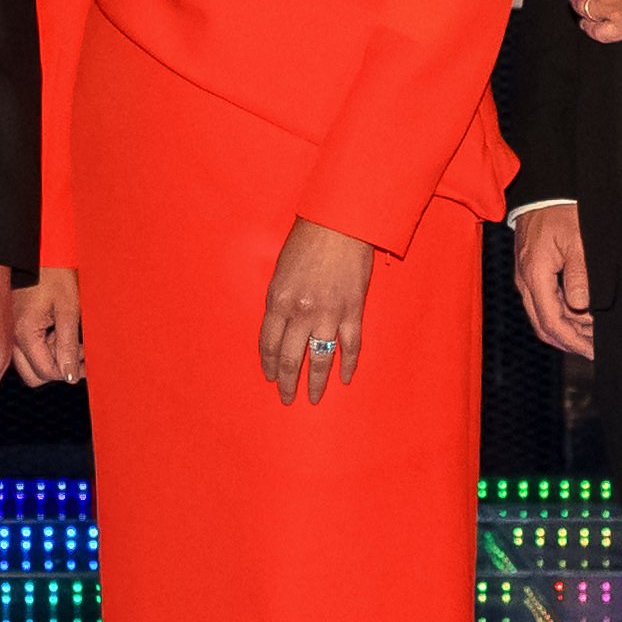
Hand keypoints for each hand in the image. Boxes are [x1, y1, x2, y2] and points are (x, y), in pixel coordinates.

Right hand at [11, 267, 86, 386]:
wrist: (41, 252)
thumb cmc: (53, 272)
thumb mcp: (68, 308)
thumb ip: (68, 345)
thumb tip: (69, 374)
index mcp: (25, 332)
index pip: (46, 371)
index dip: (69, 372)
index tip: (86, 363)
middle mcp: (13, 336)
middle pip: (34, 375)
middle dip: (58, 369)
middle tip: (79, 355)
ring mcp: (11, 332)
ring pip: (30, 364)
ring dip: (52, 358)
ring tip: (69, 338)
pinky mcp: (14, 327)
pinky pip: (27, 350)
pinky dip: (44, 347)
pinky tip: (56, 330)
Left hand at [260, 220, 375, 405]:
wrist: (341, 222)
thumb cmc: (307, 239)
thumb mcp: (280, 269)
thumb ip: (279, 299)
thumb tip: (281, 324)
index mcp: (278, 301)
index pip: (268, 344)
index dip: (268, 364)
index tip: (269, 377)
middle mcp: (301, 313)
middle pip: (290, 358)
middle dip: (287, 382)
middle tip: (287, 398)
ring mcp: (329, 314)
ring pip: (320, 358)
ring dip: (316, 382)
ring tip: (314, 398)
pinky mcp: (353, 311)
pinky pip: (350, 345)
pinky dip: (349, 364)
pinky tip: (345, 378)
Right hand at [511, 207, 594, 358]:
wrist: (543, 189)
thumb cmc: (560, 210)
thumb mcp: (578, 239)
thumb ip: (579, 275)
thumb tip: (580, 307)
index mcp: (535, 275)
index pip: (552, 322)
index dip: (574, 341)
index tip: (595, 351)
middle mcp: (525, 281)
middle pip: (543, 326)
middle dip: (570, 342)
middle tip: (595, 349)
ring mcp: (525, 278)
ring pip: (542, 317)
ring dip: (568, 329)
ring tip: (593, 334)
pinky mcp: (531, 272)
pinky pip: (543, 303)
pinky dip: (562, 315)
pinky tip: (581, 315)